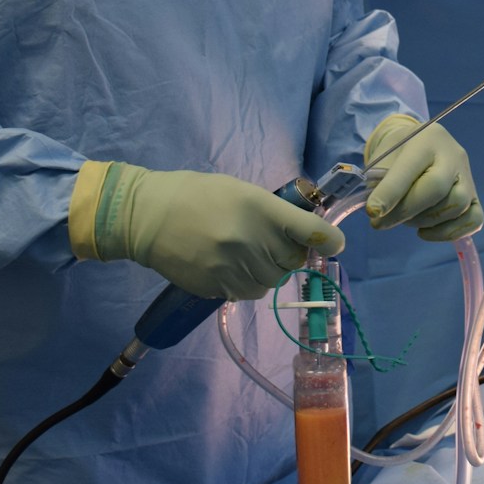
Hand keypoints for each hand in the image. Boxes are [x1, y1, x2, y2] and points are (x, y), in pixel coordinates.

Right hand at [70, 161, 343, 299]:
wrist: (148, 217)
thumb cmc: (197, 194)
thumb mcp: (240, 190)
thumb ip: (271, 211)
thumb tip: (299, 231)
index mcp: (260, 208)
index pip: (309, 230)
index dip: (328, 240)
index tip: (335, 244)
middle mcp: (251, 239)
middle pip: (293, 260)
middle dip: (290, 254)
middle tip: (275, 243)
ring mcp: (234, 266)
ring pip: (273, 281)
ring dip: (270, 271)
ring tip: (249, 254)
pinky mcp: (218, 287)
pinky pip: (249, 292)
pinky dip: (249, 283)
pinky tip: (233, 267)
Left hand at [363, 116, 483, 240]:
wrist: (420, 144)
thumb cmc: (397, 153)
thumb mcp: (383, 158)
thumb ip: (381, 183)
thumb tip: (379, 212)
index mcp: (426, 139)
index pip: (411, 169)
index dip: (390, 193)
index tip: (372, 212)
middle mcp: (453, 155)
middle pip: (437, 188)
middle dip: (405, 211)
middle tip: (379, 222)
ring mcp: (467, 175)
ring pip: (457, 205)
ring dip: (425, 221)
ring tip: (405, 218)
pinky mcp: (475, 195)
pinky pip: (474, 220)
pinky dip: (449, 232)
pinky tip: (425, 231)